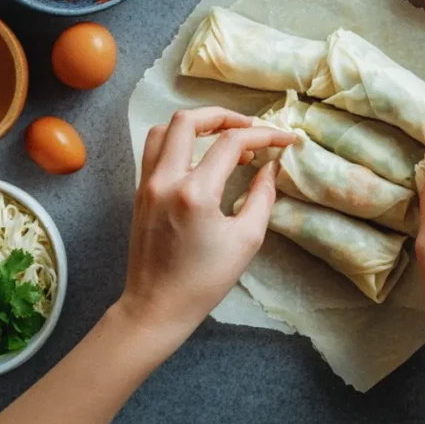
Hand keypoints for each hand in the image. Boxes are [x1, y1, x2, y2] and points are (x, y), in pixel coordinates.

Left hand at [117, 107, 294, 345]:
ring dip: (196, 125)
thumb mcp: (246, 240)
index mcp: (195, 193)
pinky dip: (179, 141)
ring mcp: (147, 184)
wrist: (156, 307)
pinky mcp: (140, 192)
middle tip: (250, 128)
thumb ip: (263, 197)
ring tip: (223, 137)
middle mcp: (166, 180)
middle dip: (224, 116)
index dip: (263, 135)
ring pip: (164, 130)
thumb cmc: (205, 280)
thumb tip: (271, 167)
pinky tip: (201, 157)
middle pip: (189, 121)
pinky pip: (155, 149)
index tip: (284, 140)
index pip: (231, 143)